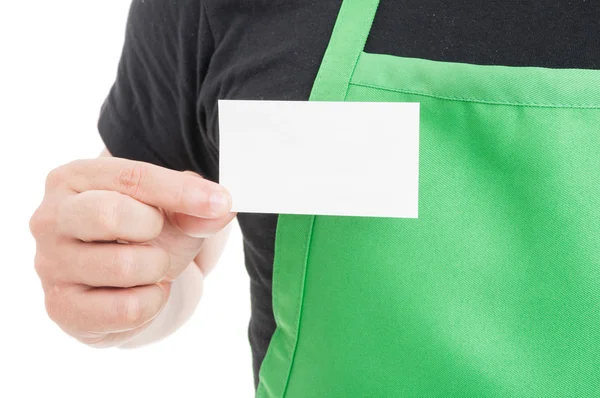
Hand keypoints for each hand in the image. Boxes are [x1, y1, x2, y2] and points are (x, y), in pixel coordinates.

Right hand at [29, 157, 234, 346]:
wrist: (121, 283)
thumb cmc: (140, 234)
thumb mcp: (171, 212)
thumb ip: (195, 207)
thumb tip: (220, 207)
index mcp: (73, 179)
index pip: (131, 178)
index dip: (181, 191)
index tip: (219, 201)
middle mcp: (50, 218)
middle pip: (109, 215)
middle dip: (153, 230)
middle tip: (156, 237)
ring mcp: (50, 265)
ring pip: (123, 266)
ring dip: (155, 270)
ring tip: (148, 267)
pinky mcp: (62, 308)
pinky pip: (126, 309)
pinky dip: (150, 303)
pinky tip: (139, 293)